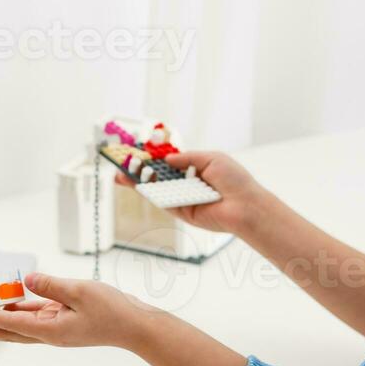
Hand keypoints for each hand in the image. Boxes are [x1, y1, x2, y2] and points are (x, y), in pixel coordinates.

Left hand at [0, 272, 153, 348]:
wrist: (136, 327)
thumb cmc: (112, 310)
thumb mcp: (79, 292)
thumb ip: (51, 285)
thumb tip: (26, 280)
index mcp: (52, 330)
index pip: (14, 323)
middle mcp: (51, 333)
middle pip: (11, 332)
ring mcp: (58, 329)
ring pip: (22, 326)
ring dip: (1, 320)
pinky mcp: (65, 323)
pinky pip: (37, 318)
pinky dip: (22, 312)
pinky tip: (13, 305)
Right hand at [115, 150, 267, 233]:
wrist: (245, 206)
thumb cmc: (235, 180)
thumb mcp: (212, 159)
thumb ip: (187, 158)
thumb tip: (167, 159)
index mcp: (196, 169)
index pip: (170, 163)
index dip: (153, 158)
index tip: (137, 153)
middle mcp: (188, 184)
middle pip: (159, 177)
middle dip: (140, 171)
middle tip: (121, 165)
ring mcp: (183, 199)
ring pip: (156, 190)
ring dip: (138, 183)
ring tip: (120, 175)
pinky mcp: (182, 213)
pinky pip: (162, 202)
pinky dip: (149, 194)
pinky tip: (136, 185)